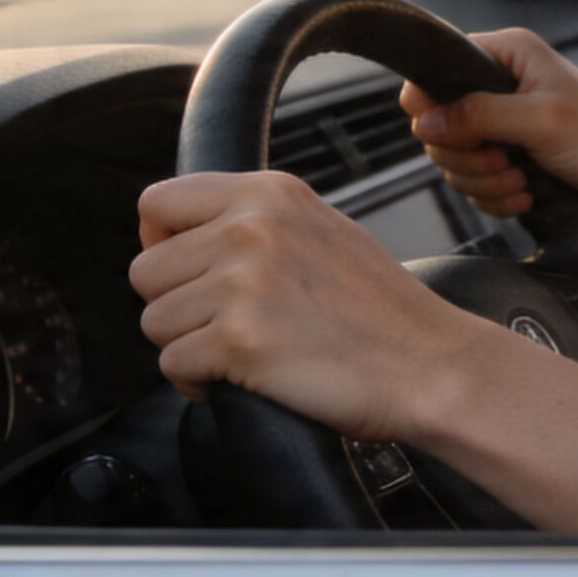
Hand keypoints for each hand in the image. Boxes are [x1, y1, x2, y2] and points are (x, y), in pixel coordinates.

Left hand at [130, 170, 494, 439]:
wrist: (431, 365)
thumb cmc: (384, 311)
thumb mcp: (323, 229)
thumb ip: (257, 222)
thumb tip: (186, 235)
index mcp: (270, 193)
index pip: (158, 202)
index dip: (160, 242)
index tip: (186, 271)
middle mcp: (250, 228)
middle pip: (146, 269)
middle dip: (176, 305)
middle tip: (225, 323)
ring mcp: (242, 283)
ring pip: (153, 321)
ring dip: (187, 346)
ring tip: (241, 351)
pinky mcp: (237, 339)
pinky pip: (172, 366)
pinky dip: (198, 383)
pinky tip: (244, 378)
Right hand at [400, 28, 577, 230]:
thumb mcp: (541, 120)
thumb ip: (480, 115)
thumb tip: (426, 121)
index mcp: (509, 55)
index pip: (437, 69)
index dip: (432, 105)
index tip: (449, 132)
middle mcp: (503, 87)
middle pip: (440, 124)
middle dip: (467, 155)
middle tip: (503, 160)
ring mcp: (507, 128)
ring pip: (456, 160)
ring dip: (485, 182)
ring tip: (523, 181)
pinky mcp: (512, 163)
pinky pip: (476, 185)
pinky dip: (497, 197)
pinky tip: (527, 196)